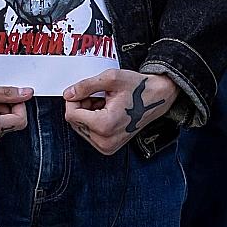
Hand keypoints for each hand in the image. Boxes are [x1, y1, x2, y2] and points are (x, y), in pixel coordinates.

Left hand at [63, 70, 178, 155]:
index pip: (71, 114)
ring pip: (80, 128)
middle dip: (82, 107)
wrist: (158, 98)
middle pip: (75, 122)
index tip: (86, 91)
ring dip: (88, 114)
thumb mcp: (111, 78)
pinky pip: (89, 134)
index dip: (75, 99)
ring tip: (106, 104)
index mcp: (104, 125)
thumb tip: (68, 94)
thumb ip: (86, 86)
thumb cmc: (138, 87)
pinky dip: (94, 122)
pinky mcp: (108, 148)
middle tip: (99, 96)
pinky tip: (108, 112)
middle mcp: (104, 140)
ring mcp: (107, 147)